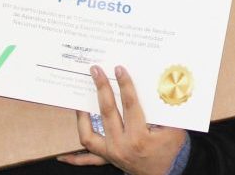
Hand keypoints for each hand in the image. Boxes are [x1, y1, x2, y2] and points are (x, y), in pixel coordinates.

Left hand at [57, 65, 187, 174]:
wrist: (170, 173)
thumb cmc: (173, 150)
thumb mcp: (174, 127)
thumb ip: (164, 109)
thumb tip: (157, 85)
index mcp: (139, 137)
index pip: (129, 104)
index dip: (125, 85)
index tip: (118, 69)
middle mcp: (122, 146)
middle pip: (107, 112)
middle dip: (101, 88)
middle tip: (96, 71)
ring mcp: (112, 154)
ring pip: (88, 136)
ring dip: (82, 118)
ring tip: (79, 101)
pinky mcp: (109, 160)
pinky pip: (88, 160)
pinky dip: (73, 159)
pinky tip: (61, 157)